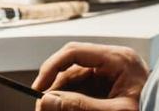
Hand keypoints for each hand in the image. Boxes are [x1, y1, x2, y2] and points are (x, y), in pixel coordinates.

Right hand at [32, 42, 149, 110]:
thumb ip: (79, 106)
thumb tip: (47, 101)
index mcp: (119, 59)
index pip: (74, 52)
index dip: (51, 68)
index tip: (38, 89)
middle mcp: (115, 62)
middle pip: (73, 68)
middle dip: (56, 88)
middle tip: (43, 106)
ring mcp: (114, 75)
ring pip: (77, 81)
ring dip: (64, 97)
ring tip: (53, 110)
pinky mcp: (113, 88)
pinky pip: (86, 91)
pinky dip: (75, 102)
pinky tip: (68, 109)